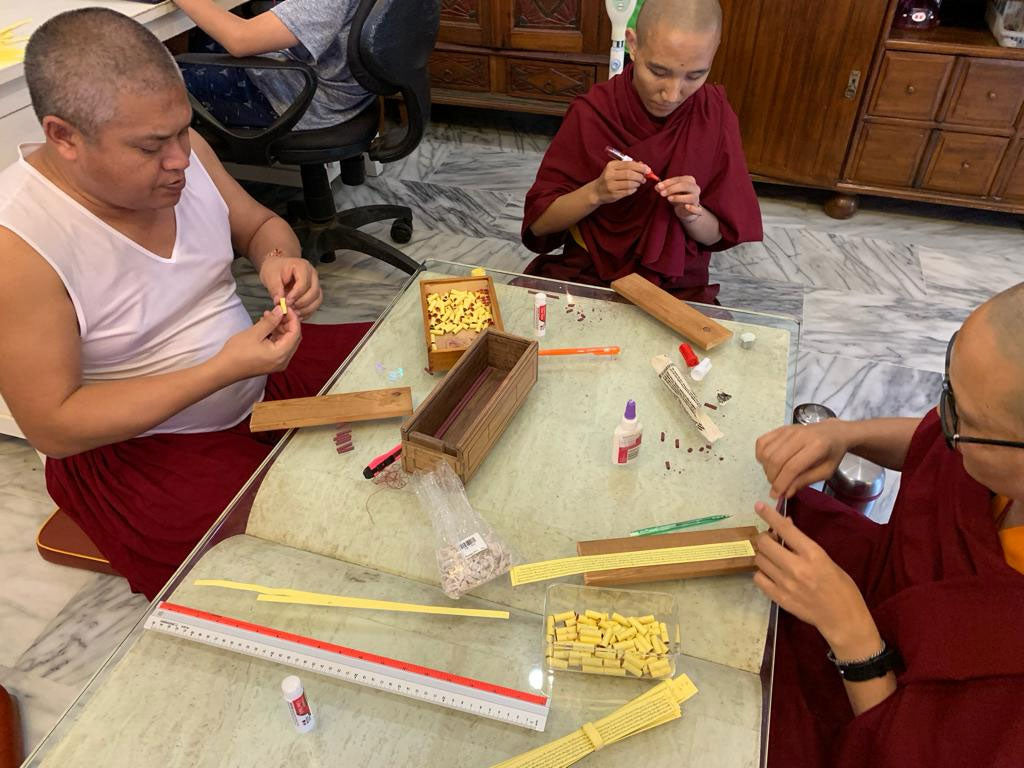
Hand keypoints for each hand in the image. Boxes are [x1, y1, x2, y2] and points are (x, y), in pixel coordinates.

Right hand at [216, 306, 300, 379]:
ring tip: (268, 316)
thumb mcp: (254, 333)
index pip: (295, 332)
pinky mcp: (272, 363)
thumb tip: (281, 310)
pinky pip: (279, 347)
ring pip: (286, 342)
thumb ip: (270, 321)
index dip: (292, 318)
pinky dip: (276, 335)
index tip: (285, 307)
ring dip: (280, 328)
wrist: (224, 370)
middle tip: (277, 310)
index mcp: (281, 354)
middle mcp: (284, 360)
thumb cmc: (237, 352)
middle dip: (287, 322)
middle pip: (293, 338)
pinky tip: (266, 326)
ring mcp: (278, 363)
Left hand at [258, 250, 321, 318]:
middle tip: (290, 308)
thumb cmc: (275, 269)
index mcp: (302, 267)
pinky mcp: (314, 292)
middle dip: (302, 303)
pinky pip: (316, 304)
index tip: (286, 302)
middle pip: (314, 292)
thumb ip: (275, 288)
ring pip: (318, 299)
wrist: (277, 268)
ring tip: (294, 312)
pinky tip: (298, 314)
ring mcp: (315, 283)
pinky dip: (308, 311)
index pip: (304, 284)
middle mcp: (312, 274)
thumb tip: (279, 301)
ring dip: (307, 309)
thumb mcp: (270, 276)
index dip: (295, 295)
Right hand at [591, 160, 649, 204]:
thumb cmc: (609, 178)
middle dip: (640, 176)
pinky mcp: (613, 194)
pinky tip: (633, 188)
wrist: (597, 191)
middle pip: (630, 174)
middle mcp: (610, 175)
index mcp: (611, 166)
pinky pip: (628, 192)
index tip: (648, 170)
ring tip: (638, 183)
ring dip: (637, 183)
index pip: (629, 164)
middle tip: (644, 178)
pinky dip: (633, 190)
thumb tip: (642, 165)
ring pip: (630, 184)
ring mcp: (611, 185)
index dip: (640, 167)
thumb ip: (628, 166)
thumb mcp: (615, 168)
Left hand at [655, 175, 701, 221]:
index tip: (659, 186)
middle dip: (672, 188)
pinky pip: (697, 209)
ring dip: (679, 197)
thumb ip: (664, 188)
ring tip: (668, 199)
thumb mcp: (670, 191)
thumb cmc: (678, 196)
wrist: (685, 210)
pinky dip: (692, 208)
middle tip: (661, 193)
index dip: (668, 182)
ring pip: (691, 197)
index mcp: (689, 181)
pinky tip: (686, 206)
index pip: (679, 179)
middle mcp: (695, 188)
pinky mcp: (697, 210)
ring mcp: (697, 199)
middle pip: (686, 186)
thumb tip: (657, 187)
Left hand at [752, 501, 878, 652]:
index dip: (769, 515)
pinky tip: (770, 574)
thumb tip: (786, 526)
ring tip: (772, 558)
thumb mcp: (827, 560)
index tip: (759, 506)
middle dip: (764, 537)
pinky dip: (762, 573)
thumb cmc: (841, 587)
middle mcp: (796, 567)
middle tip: (770, 540)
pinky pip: (758, 578)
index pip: (785, 529)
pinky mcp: (779, 598)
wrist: (843, 619)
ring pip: (759, 560)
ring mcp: (786, 584)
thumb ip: (805, 545)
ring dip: (763, 555)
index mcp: (813, 555)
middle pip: (765, 544)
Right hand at [755, 421, 849, 498]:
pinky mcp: (779, 429)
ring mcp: (788, 430)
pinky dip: (760, 455)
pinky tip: (768, 462)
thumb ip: (805, 481)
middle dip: (772, 478)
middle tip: (776, 487)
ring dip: (766, 468)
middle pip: (776, 460)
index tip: (776, 495)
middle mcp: (800, 436)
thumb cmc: (831, 454)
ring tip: (775, 475)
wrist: (832, 432)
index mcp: (816, 447)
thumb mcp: (825, 472)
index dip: (781, 483)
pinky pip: (762, 442)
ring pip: (767, 452)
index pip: (792, 467)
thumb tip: (786, 492)